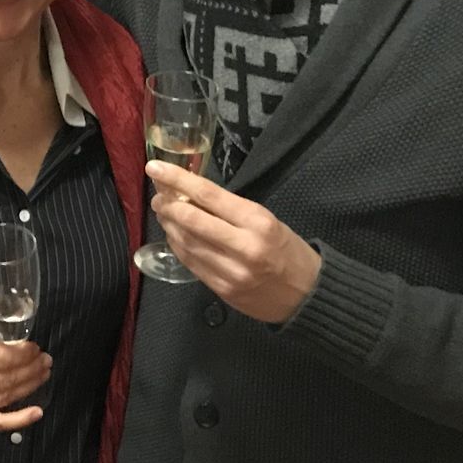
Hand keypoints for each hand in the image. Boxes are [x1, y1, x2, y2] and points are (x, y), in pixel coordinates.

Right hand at [0, 326, 50, 432]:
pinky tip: (37, 411)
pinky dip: (20, 419)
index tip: (34, 348)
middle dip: (31, 368)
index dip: (23, 353)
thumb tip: (17, 348)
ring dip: (30, 386)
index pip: (1, 358)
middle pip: (7, 378)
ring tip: (43, 374)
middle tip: (45, 360)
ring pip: (7, 397)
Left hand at [148, 162, 322, 322]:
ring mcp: (231, 271)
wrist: (307, 294)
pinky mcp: (223, 290)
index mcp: (257, 221)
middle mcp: (244, 246)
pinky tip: (175, 236)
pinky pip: (191, 263)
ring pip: (186, 243)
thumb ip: (229, 209)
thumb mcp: (265, 219)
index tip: (155, 168)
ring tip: (165, 214)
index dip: (177, 179)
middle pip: (191, 220)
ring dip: (169, 226)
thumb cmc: (286, 249)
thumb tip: (189, 194)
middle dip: (167, 205)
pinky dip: (178, 246)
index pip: (208, 194)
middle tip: (158, 197)